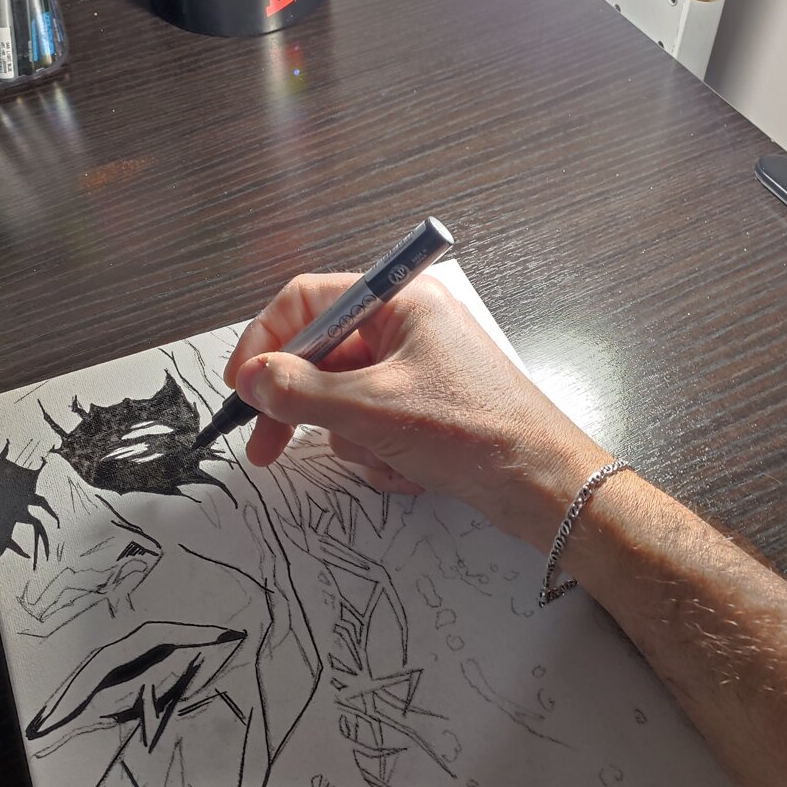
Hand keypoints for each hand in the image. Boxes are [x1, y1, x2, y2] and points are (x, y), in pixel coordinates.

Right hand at [223, 273, 611, 548]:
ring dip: (355, 439)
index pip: (306, 302)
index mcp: (401, 302)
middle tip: (265, 447)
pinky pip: (371, 428)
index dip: (266, 343)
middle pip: (320, 357)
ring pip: (342, 401)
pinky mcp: (423, 411)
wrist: (542, 484)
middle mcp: (407, 327)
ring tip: (390, 457)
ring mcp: (415, 371)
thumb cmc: (477, 431)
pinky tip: (411, 471)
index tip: (243, 388)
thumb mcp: (373, 410)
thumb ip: (301, 393)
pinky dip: (380, 455)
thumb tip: (252, 379)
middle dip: (301, 407)